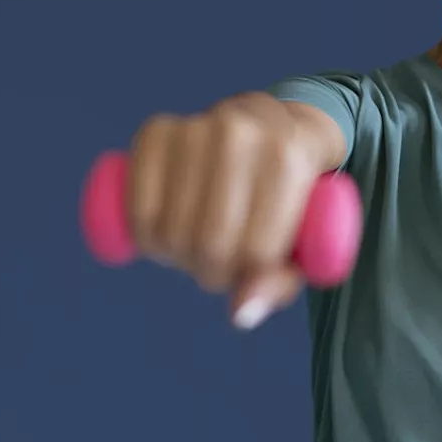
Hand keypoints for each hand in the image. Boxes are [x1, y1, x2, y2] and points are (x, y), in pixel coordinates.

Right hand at [127, 93, 337, 329]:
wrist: (275, 127)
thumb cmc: (292, 196)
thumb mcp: (305, 239)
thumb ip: (278, 283)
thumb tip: (239, 315)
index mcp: (290, 160)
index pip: (253, 252)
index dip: (242, 279)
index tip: (244, 271)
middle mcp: (242, 135)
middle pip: (209, 243)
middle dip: (208, 271)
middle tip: (217, 263)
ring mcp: (197, 126)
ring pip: (169, 228)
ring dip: (174, 256)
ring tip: (195, 245)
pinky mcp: (157, 130)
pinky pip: (135, 203)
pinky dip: (142, 234)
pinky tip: (159, 232)